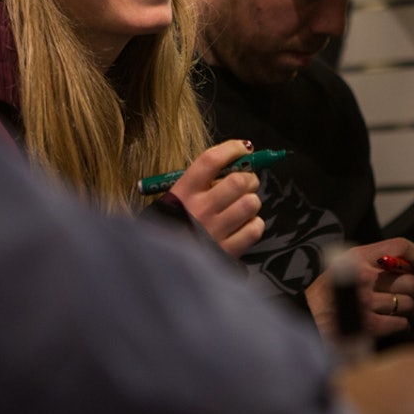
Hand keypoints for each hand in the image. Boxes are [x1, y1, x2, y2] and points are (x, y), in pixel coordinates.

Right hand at [167, 139, 263, 257]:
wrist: (159, 265)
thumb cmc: (170, 226)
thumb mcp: (175, 198)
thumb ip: (200, 182)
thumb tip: (236, 162)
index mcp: (183, 192)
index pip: (211, 160)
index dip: (232, 149)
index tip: (243, 149)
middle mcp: (200, 209)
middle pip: (238, 181)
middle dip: (248, 178)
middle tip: (246, 182)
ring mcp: (215, 230)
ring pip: (250, 203)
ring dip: (251, 202)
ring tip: (242, 206)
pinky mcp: (226, 251)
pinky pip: (254, 229)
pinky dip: (253, 224)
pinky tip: (243, 225)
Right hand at [306, 240, 413, 340]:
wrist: (307, 319)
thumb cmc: (328, 294)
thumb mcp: (344, 266)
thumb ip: (371, 263)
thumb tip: (410, 266)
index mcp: (358, 257)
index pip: (400, 246)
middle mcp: (363, 276)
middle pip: (410, 281)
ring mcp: (366, 301)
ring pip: (409, 304)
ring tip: (408, 315)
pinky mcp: (368, 325)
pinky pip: (401, 323)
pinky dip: (404, 327)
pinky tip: (399, 326)